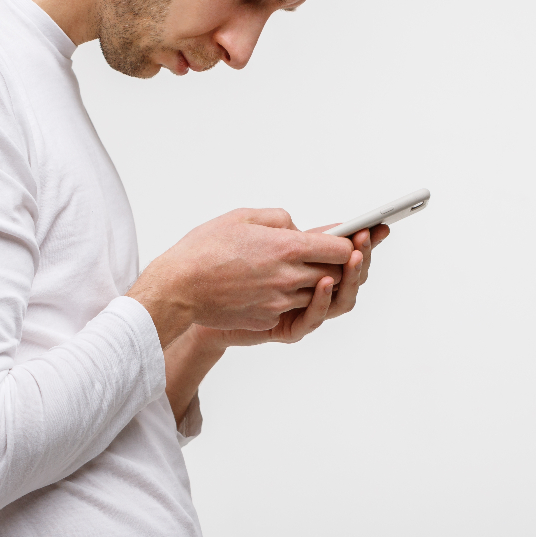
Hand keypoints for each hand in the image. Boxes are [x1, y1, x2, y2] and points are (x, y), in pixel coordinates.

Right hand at [127, 208, 353, 346]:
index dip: (351, 242)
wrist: (177, 288)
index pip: (339, 248)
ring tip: (327, 269)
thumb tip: (299, 230)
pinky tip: (291, 286)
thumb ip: (280, 219)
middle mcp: (290, 277)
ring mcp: (280, 302)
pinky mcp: (268, 320)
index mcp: (287, 248)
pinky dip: (296, 297)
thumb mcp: (243, 217)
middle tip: (355, 253)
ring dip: (323, 282)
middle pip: (335, 274)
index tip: (358, 237)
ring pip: (318, 294)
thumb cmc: (205, 249)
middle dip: (346, 264)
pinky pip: (293, 308)